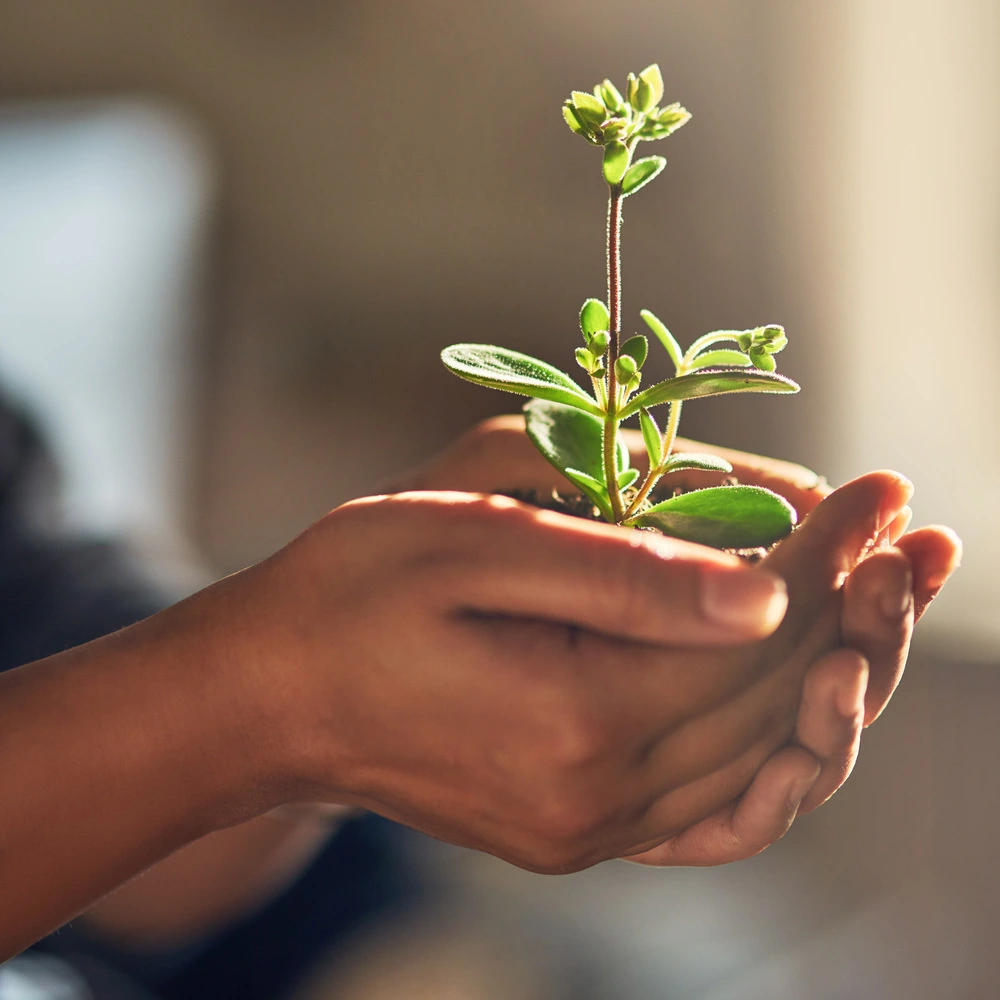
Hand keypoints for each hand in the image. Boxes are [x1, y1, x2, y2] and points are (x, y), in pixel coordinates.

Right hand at [222, 460, 910, 873]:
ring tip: (878, 592)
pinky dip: (772, 737)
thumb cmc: (351, 593)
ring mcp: (591, 828)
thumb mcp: (474, 540)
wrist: (270, 696)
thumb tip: (763, 591)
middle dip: (847, 603)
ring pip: (759, 752)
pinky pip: (715, 800)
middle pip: (771, 696)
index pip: (752, 634)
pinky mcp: (579, 826)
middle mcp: (599, 800)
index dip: (828, 553)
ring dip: (825, 665)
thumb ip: (621, 569)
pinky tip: (804, 688)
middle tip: (905, 529)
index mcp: (575, 721)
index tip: (882, 488)